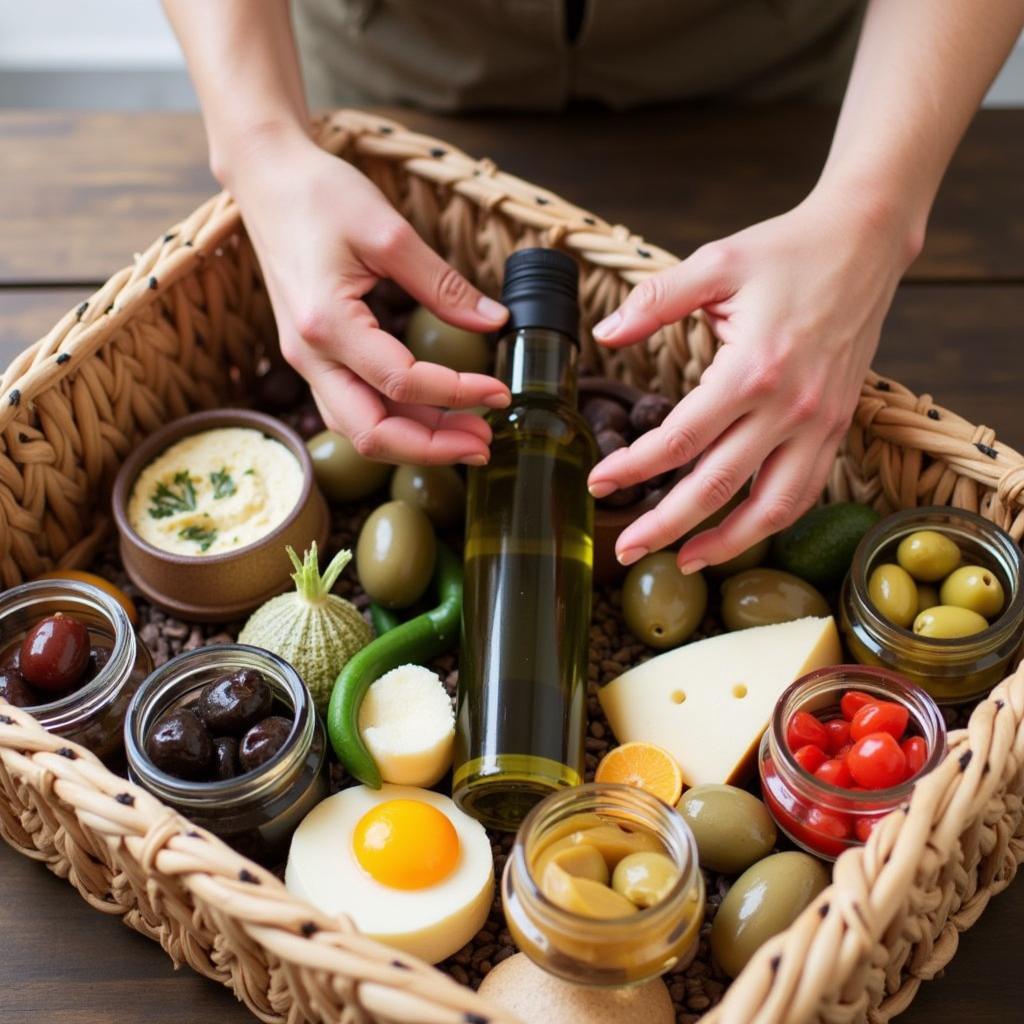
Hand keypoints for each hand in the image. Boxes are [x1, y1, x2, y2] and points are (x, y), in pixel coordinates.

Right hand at [229, 136, 509, 464]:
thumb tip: (494, 321)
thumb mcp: (390, 232)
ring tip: (468, 433)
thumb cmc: (320, 195)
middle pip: (371, 433)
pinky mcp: (314, 357)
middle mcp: (309, 354)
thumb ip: (443, 284)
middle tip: (485, 442)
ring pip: (360, 428)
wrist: (266, 181)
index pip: (402, 381)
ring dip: (415, 440)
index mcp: (327, 323)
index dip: (458, 394)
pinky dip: (396, 420)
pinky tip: (434, 415)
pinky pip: (353, 407)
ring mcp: (307, 360)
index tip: (500, 391)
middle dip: (432, 447)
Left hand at [587, 186, 919, 571]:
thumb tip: (604, 334)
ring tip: (682, 561)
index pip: (681, 439)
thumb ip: (656, 301)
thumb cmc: (786, 251)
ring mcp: (819, 424)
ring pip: (770, 508)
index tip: (600, 483)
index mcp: (752, 369)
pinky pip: (804, 492)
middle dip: (665, 525)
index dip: (634, 468)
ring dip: (725, 544)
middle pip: (717, 487)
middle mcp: (789, 408)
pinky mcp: (836, 428)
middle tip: (626, 549)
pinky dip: (770, 523)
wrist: (865, 241)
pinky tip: (738, 533)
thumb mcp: (715, 262)